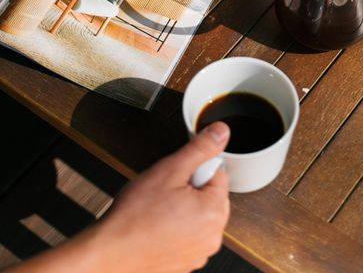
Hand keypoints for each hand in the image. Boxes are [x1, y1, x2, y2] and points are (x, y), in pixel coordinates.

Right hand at [92, 121, 230, 272]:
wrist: (111, 250)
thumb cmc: (136, 215)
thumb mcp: (170, 169)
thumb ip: (200, 148)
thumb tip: (221, 132)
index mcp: (214, 212)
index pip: (218, 173)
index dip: (195, 169)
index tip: (176, 176)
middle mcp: (212, 236)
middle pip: (211, 196)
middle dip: (192, 189)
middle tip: (165, 192)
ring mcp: (200, 252)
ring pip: (199, 216)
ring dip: (185, 209)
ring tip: (159, 210)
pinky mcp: (187, 262)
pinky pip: (189, 235)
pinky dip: (177, 228)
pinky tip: (158, 226)